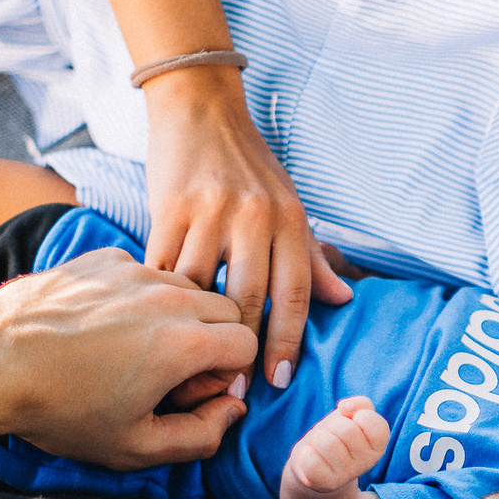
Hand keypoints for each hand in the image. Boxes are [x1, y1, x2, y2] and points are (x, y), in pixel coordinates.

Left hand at [0, 246, 259, 470]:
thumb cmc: (59, 408)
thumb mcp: (134, 446)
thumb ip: (200, 436)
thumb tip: (231, 412)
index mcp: (186, 341)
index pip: (247, 344)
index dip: (228, 376)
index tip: (191, 394)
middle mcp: (169, 295)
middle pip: (226, 309)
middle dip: (213, 343)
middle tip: (169, 375)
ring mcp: (135, 271)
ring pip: (187, 287)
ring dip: (179, 317)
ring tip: (135, 351)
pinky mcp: (104, 259)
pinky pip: (146, 274)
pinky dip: (141, 298)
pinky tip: (104, 328)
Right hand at [140, 71, 351, 391]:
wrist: (199, 109)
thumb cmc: (249, 165)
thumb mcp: (289, 205)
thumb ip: (312, 257)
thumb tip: (344, 301)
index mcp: (289, 219)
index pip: (295, 293)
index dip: (289, 341)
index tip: (280, 381)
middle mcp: (254, 216)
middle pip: (247, 298)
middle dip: (239, 349)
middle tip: (230, 389)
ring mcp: (210, 211)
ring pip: (199, 287)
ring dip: (191, 329)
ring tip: (186, 364)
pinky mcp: (169, 206)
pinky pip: (163, 264)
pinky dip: (159, 295)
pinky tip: (154, 320)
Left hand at [280, 396, 389, 498]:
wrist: (316, 466)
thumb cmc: (337, 436)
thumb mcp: (353, 415)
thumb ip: (361, 403)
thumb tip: (345, 407)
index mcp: (378, 446)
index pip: (371, 421)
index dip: (356, 414)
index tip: (351, 422)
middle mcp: (367, 462)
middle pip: (345, 429)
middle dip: (332, 426)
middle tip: (331, 435)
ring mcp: (347, 475)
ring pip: (326, 442)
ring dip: (317, 438)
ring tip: (320, 446)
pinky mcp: (325, 484)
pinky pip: (311, 459)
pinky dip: (306, 453)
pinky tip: (312, 458)